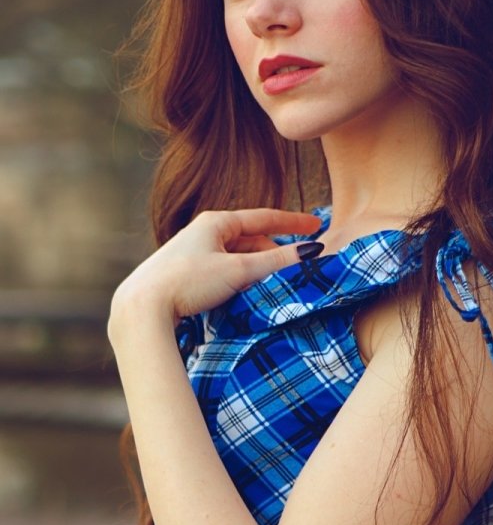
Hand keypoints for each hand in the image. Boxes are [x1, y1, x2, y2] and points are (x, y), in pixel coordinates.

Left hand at [109, 207, 322, 325]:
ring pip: (236, 256)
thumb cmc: (188, 282)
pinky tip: (246, 292)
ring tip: (275, 282)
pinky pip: (223, 269)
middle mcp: (202, 232)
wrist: (143, 307)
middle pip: (250, 238)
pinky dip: (240, 277)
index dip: (293, 222)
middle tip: (298, 265)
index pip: (264, 217)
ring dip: (258, 267)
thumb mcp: (239, 270)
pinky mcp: (184, 274)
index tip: (317, 225)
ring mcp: (192, 253)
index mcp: (215, 221)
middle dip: (275, 250)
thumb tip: (311, 253)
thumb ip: (276, 261)